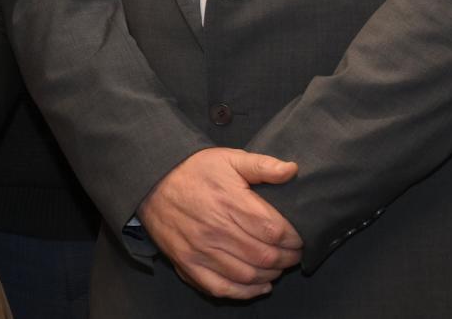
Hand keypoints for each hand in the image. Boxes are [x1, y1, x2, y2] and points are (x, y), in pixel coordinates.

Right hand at [139, 148, 303, 299]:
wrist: (151, 182)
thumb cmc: (193, 170)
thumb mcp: (228, 158)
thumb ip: (262, 165)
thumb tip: (291, 170)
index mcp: (230, 203)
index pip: (274, 230)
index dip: (294, 238)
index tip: (300, 237)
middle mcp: (216, 230)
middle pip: (265, 256)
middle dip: (287, 258)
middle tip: (294, 254)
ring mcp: (201, 251)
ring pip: (248, 275)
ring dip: (271, 275)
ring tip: (278, 266)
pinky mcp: (188, 264)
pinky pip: (221, 288)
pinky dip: (245, 292)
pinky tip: (260, 285)